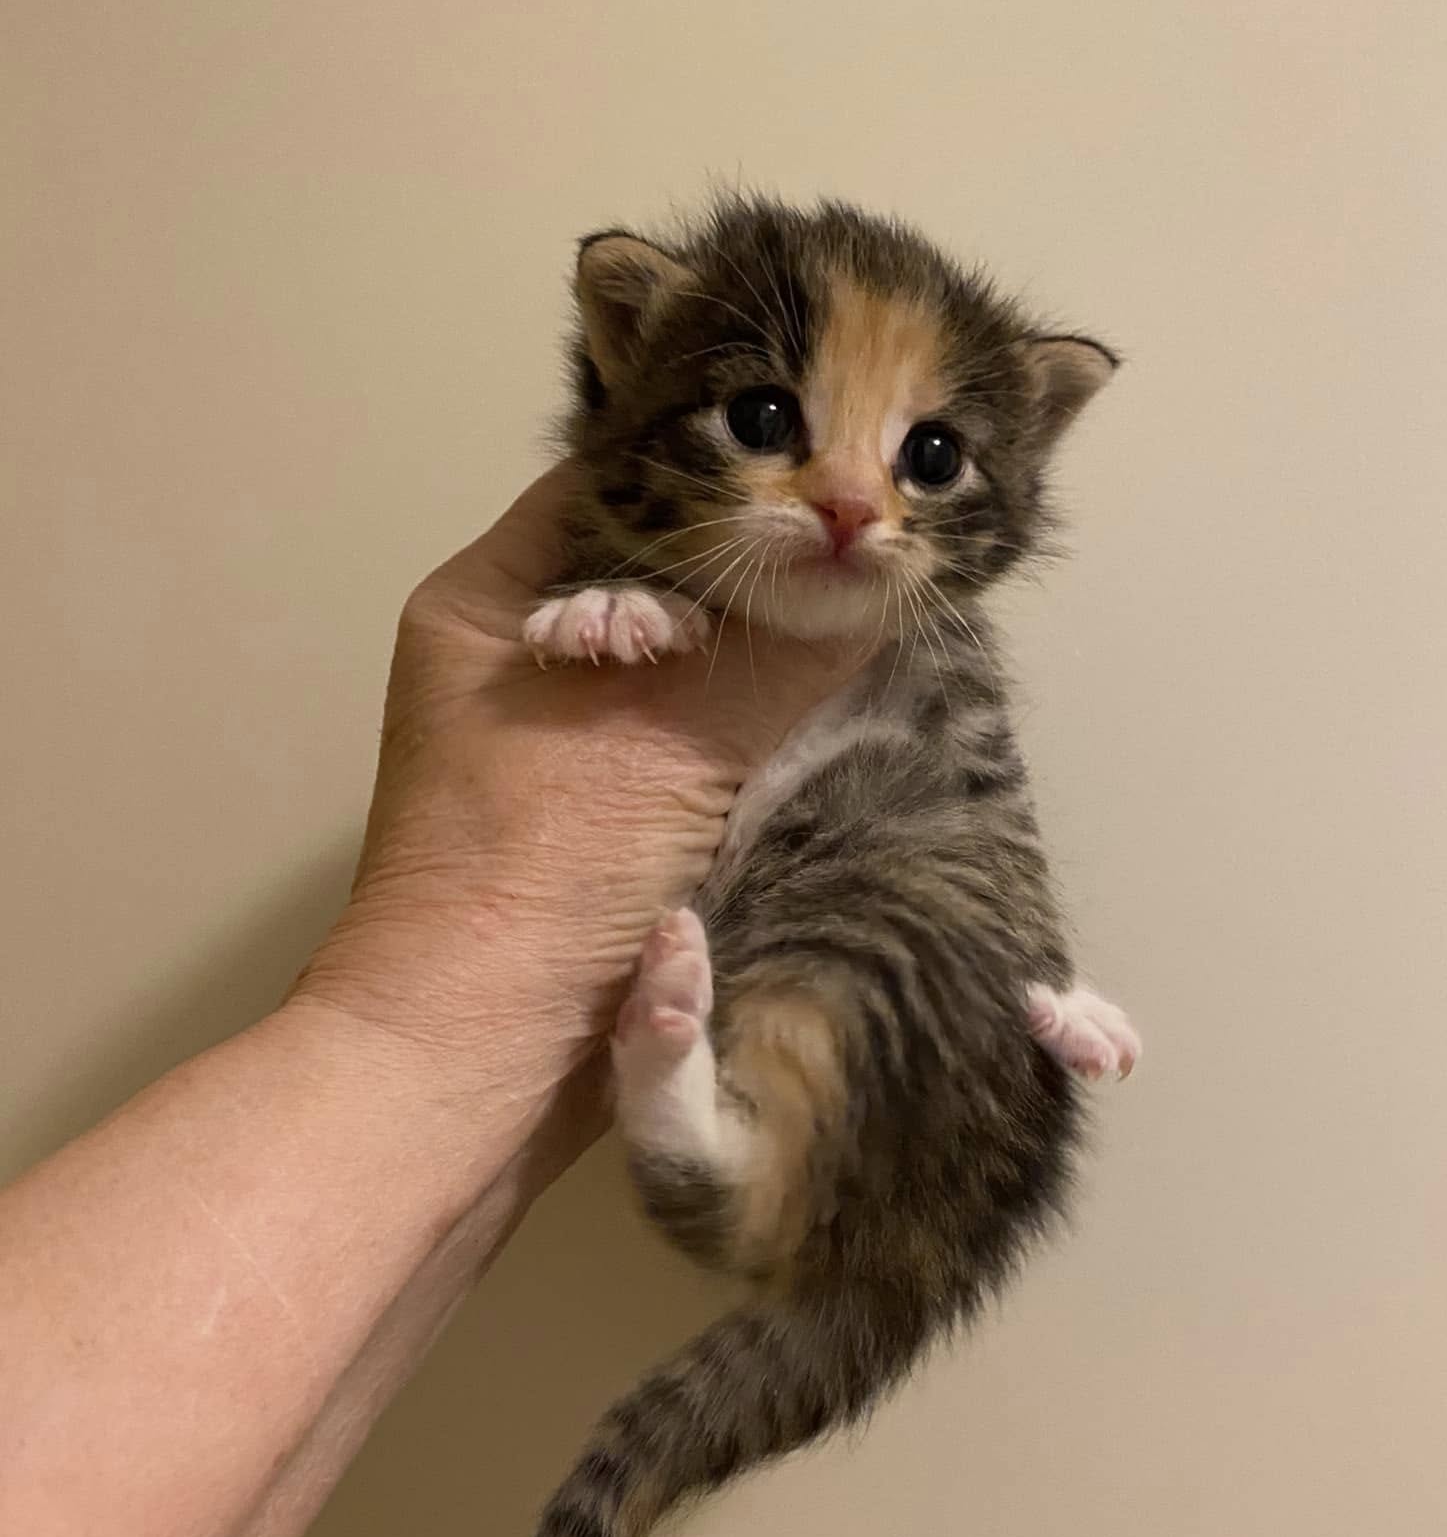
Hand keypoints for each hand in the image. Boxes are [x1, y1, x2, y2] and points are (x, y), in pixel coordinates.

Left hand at [292, 467, 860, 1179]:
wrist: (471, 1065)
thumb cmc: (535, 878)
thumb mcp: (667, 747)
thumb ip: (779, 658)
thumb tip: (886, 574)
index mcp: (490, 607)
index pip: (614, 488)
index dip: (721, 472)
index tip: (828, 471)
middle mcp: (518, 662)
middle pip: (654, 575)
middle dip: (759, 567)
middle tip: (868, 545)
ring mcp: (556, 745)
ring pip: (681, 665)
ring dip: (763, 654)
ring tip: (868, 609)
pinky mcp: (599, 820)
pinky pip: (689, 743)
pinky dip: (753, 727)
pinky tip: (831, 706)